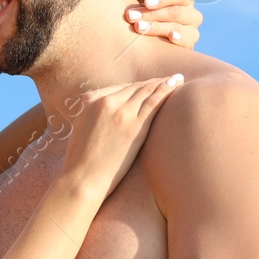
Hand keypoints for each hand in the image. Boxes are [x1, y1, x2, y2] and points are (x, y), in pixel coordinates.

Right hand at [59, 74, 183, 200]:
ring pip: (146, 91)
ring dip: (164, 83)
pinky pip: (154, 101)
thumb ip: (94, 115)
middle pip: (134, 87)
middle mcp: (105, 102)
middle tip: (168, 79)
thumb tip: (107, 115)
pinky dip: (167, 89)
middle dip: (152, 82)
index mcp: (89, 100)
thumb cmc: (81, 161)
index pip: (119, 88)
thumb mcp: (82, 128)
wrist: (82, 179)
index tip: (148, 85)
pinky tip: (177, 84)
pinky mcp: (134, 126)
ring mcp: (121, 112)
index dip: (136, 87)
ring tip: (177, 79)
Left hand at [126, 0, 201, 47]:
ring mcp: (192, 31)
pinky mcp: (189, 46)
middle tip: (132, 16)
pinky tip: (171, 37)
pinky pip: (187, 43)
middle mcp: (191, 14)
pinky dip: (179, 39)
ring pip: (177, 28)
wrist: (143, 35)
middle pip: (176, 12)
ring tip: (138, 27)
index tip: (146, 2)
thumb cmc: (145, 9)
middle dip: (152, 14)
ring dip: (157, 27)